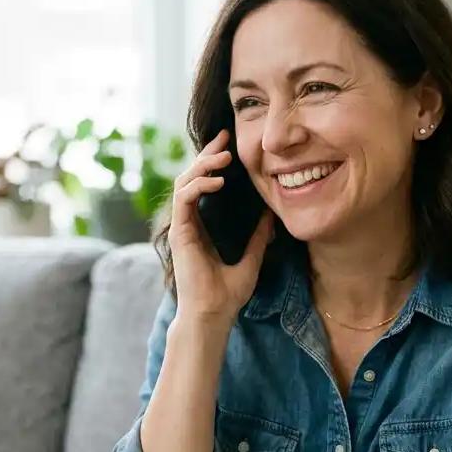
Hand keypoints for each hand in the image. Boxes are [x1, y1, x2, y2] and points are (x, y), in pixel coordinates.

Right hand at [168, 129, 274, 323]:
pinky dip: (199, 185)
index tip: (229, 145)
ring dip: (202, 165)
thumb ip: (259, 237)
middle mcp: (189, 222)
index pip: (204, 184)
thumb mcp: (252, 258)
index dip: (214, 163)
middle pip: (192, 176)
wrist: (214, 313)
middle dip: (207, 154)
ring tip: (222, 156)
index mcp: (203, 225)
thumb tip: (272, 216)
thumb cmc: (228, 293)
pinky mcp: (179, 232)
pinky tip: (217, 181)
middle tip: (224, 138)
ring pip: (184, 181)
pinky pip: (184, 198)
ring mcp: (182, 226)